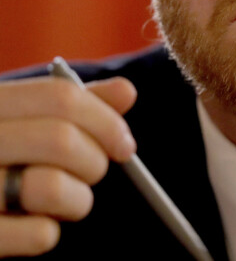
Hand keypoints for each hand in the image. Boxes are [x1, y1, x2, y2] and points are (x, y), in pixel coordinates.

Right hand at [0, 76, 136, 256]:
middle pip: (61, 140)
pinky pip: (36, 235)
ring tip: (69, 201)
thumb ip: (70, 104)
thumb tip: (126, 91)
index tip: (125, 144)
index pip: (61, 97)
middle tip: (92, 172)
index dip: (105, 120)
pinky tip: (35, 226)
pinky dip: (49, 233)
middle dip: (94, 161)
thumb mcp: (19, 118)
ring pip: (51, 188)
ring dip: (78, 199)